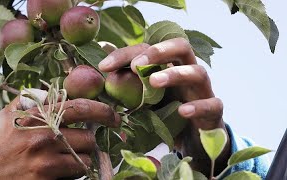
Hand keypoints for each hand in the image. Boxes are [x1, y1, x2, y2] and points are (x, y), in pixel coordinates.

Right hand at [0, 96, 120, 179]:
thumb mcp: (7, 115)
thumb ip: (30, 100)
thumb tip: (52, 92)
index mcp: (37, 116)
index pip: (80, 108)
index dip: (102, 110)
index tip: (114, 116)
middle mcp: (45, 136)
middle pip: (89, 138)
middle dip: (88, 142)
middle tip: (80, 143)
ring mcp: (46, 160)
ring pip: (85, 159)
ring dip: (80, 158)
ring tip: (63, 158)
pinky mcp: (48, 179)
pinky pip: (76, 174)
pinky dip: (72, 172)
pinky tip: (58, 170)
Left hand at [98, 38, 229, 175]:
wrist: (191, 138)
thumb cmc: (165, 113)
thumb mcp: (143, 97)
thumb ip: (126, 82)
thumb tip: (101, 66)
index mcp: (168, 65)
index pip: (149, 49)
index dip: (125, 54)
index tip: (104, 67)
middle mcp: (187, 72)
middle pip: (181, 47)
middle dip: (158, 52)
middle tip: (135, 66)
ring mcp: (202, 90)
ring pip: (198, 72)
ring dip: (175, 74)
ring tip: (154, 82)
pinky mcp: (214, 111)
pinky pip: (212, 104)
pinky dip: (198, 106)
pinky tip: (183, 111)